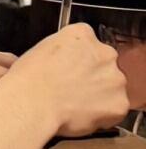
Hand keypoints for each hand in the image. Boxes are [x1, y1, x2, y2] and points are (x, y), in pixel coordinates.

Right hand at [0, 23, 128, 136]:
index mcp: (81, 34)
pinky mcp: (119, 103)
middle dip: (92, 75)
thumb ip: (61, 52)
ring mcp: (115, 78)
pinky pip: (114, 109)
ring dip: (99, 94)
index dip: (77, 58)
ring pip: (112, 87)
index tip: (70, 67)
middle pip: (104, 63)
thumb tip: (64, 63)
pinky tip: (81, 114)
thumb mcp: (39, 50)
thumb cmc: (29, 79)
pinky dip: (102, 114)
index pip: (87, 42)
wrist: (33, 103)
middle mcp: (103, 52)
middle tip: (71, 87)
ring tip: (74, 103)